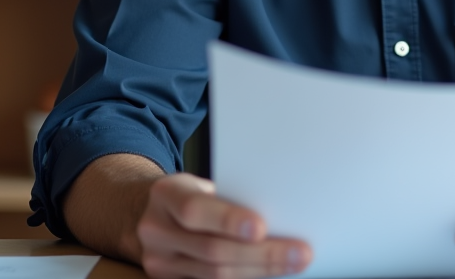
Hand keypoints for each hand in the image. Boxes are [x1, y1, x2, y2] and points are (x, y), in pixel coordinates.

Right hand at [136, 172, 312, 278]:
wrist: (155, 213)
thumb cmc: (192, 194)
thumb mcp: (202, 183)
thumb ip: (229, 196)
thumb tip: (279, 213)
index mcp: (166, 194)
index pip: (194, 210)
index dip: (228, 220)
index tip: (262, 227)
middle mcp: (156, 229)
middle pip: (212, 250)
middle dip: (261, 254)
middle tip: (299, 253)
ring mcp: (159, 261)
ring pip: (214, 274)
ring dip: (259, 271)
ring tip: (292, 264)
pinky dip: (244, 278)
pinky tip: (267, 274)